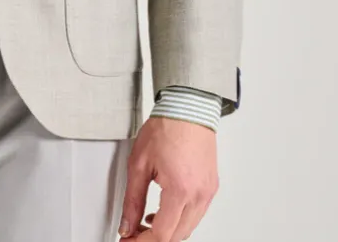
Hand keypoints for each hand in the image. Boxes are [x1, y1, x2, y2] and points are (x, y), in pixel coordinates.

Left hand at [117, 116, 218, 240]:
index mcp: (180, 190)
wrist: (188, 108)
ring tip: (145, 222)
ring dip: (167, 232)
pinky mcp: (211, 187)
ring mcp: (208, 193)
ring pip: (187, 229)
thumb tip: (126, 225)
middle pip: (176, 237)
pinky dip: (179, 220)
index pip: (161, 235)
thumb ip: (132, 199)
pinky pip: (196, 215)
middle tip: (133, 233)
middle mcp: (198, 195)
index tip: (127, 240)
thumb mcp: (139, 164)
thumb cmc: (166, 128)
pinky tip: (164, 211)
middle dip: (152, 240)